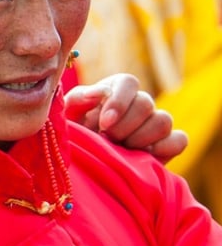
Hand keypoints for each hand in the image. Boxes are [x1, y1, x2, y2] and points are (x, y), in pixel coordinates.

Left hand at [64, 73, 187, 162]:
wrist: (84, 162)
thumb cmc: (73, 133)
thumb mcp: (67, 115)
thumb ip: (80, 99)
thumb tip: (100, 91)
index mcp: (115, 90)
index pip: (129, 82)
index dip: (119, 101)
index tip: (104, 123)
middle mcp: (138, 103)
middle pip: (146, 103)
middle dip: (124, 125)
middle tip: (108, 139)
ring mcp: (155, 124)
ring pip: (163, 121)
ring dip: (140, 138)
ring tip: (121, 149)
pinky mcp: (166, 145)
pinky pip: (179, 141)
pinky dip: (163, 148)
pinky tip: (141, 157)